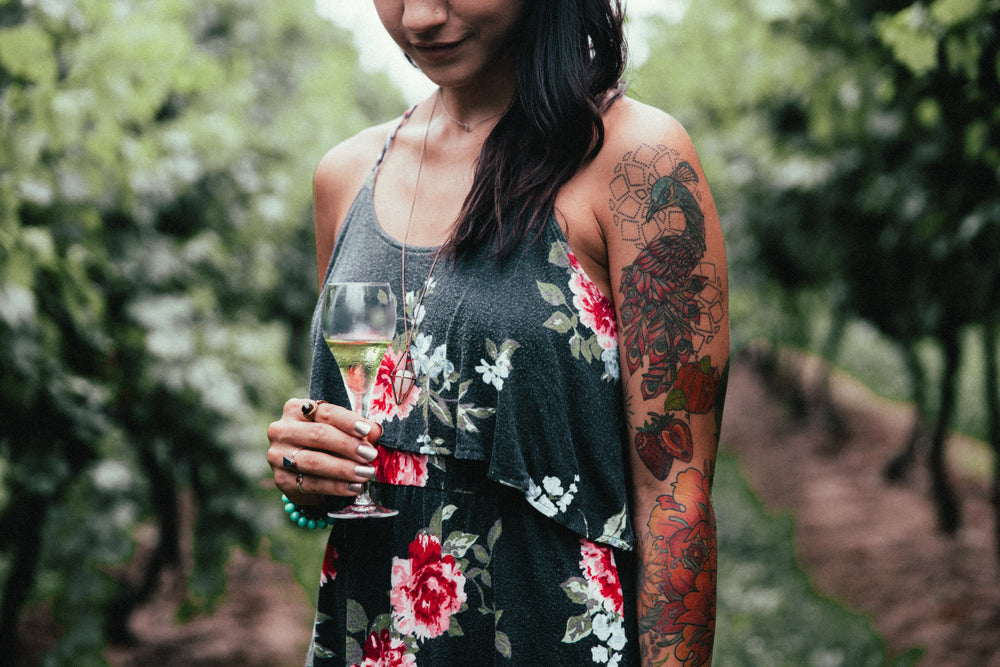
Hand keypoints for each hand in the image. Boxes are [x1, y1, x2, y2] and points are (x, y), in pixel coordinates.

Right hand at [266, 399, 382, 504]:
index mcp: (296, 409)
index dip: (348, 421)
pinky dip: (336, 487)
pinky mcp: (281, 479)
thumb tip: (375, 431)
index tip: (367, 430)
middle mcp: (282, 430)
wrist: (304, 468)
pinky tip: (354, 487)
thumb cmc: (326, 441)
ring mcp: (278, 456)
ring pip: (314, 461)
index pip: (326, 412)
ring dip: (344, 468)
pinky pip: (312, 484)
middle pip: (319, 435)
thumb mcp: (340, 429)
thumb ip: (357, 429)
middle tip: (370, 455)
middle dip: (348, 446)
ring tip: (366, 473)